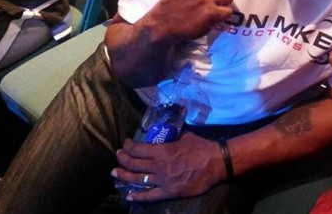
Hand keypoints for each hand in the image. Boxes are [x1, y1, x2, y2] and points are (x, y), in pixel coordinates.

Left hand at [112, 132, 226, 202]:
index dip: (129, 146)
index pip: (138, 149)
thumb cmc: (202, 148)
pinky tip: (128, 196)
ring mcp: (163, 181)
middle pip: (134, 164)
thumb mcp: (186, 137)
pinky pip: (149, 196)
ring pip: (137, 179)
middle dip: (123, 159)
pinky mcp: (169, 192)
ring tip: (115, 172)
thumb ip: (173, 137)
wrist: (216, 164)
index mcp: (162, 151)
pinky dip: (138, 196)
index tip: (126, 144)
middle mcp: (159, 167)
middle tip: (118, 155)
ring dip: (123, 176)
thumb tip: (168, 135)